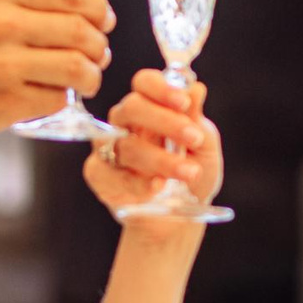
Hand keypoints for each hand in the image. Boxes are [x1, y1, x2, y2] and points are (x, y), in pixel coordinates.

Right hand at [0, 0, 114, 159]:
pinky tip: (42, 99)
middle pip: (85, 31)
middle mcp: (2, 22)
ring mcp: (3, 63)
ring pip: (80, 67)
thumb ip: (22, 5)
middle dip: (99, 49)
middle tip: (93, 59)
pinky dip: (58, 101)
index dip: (100, 13)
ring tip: (78, 82)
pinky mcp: (3, 102)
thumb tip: (83, 15)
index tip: (101, 25)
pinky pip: (57, 99)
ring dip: (90, 78)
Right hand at [82, 70, 222, 226]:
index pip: (145, 83)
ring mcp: (109, 148)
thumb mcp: (203, 146)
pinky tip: (158, 187)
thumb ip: (196, 119)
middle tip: (193, 138)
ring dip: (162, 159)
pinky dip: (138, 183)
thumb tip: (196, 87)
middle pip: (132, 107)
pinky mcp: (99, 175)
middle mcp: (125, 123)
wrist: (178, 219)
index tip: (184, 103)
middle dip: (165, 121)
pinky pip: (111, 174)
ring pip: (126, 145)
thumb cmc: (190, 174)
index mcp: (150, 107)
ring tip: (189, 172)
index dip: (162, 88)